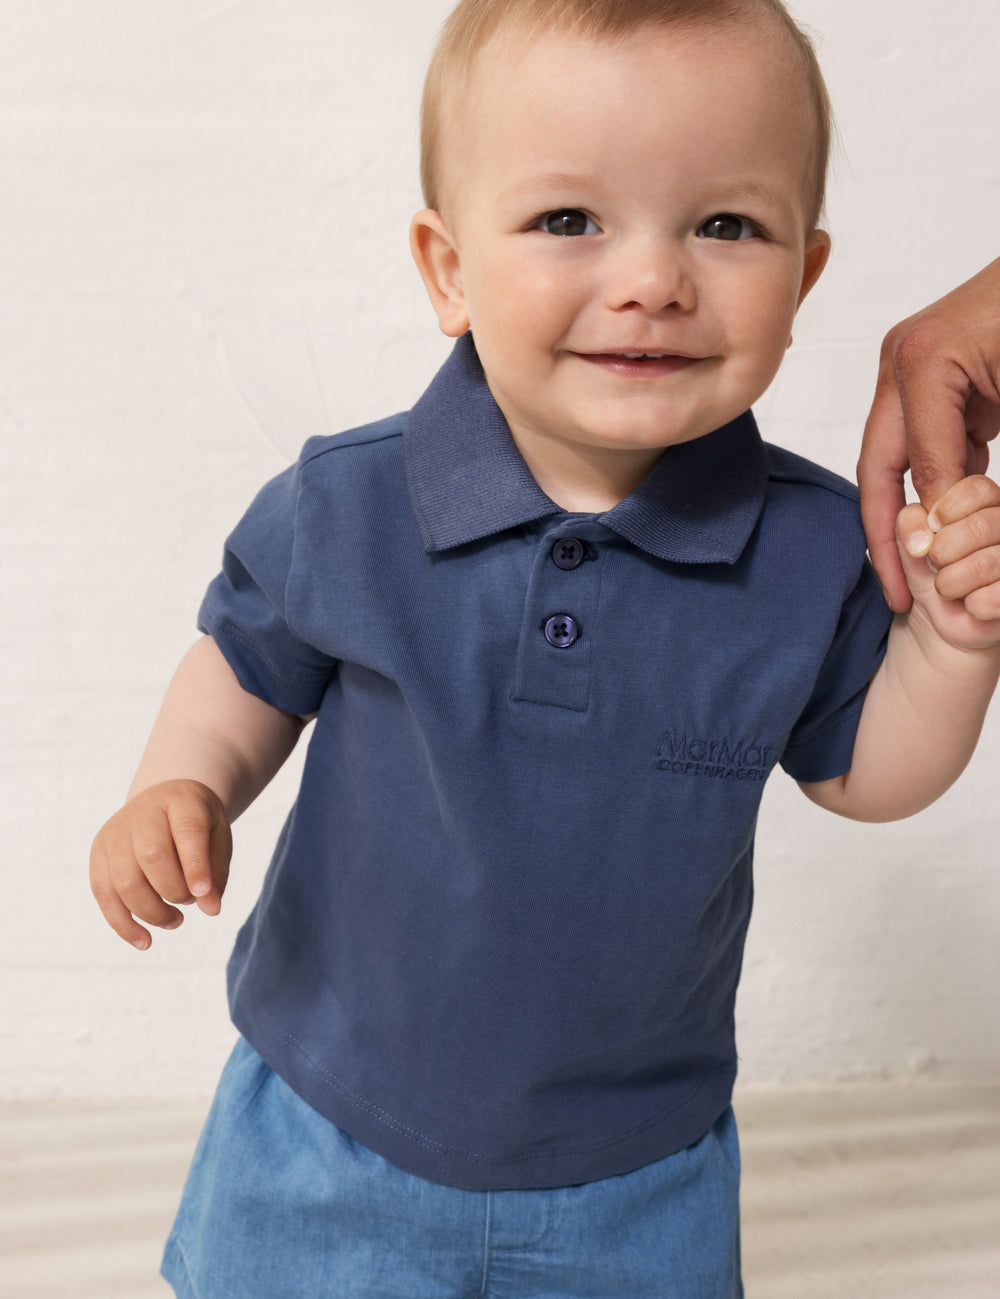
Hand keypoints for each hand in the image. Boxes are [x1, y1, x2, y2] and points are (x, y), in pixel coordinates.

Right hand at [90, 779, 231, 949]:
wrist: (164, 802)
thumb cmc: (197, 825)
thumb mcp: (217, 838)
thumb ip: (215, 871)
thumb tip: (210, 910)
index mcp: (180, 800)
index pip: (186, 831)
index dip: (195, 865)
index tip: (203, 895)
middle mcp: (142, 813)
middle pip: (152, 857)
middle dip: (175, 891)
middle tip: (191, 902)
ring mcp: (115, 833)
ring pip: (125, 881)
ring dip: (152, 912)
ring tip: (175, 921)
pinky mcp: (98, 854)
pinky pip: (103, 895)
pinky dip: (123, 924)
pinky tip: (145, 941)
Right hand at [859, 259, 999, 611]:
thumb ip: (972, 463)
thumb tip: (947, 523)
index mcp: (921, 360)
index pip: (917, 464)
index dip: (925, 526)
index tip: (931, 579)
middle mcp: (900, 363)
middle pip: (880, 466)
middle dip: (887, 534)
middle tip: (899, 593)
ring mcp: (908, 367)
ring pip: (894, 458)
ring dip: (905, 513)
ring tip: (913, 572)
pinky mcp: (927, 375)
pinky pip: (919, 441)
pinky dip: (931, 483)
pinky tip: (940, 527)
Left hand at [896, 476, 999, 650]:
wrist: (938, 619)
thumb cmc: (929, 574)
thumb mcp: (909, 544)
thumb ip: (910, 524)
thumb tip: (924, 527)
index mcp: (988, 505)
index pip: (979, 489)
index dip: (947, 511)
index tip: (932, 528)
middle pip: (982, 525)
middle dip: (942, 552)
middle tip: (935, 564)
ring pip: (988, 563)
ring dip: (951, 582)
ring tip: (947, 588)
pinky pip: (999, 596)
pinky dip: (975, 605)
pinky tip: (972, 604)